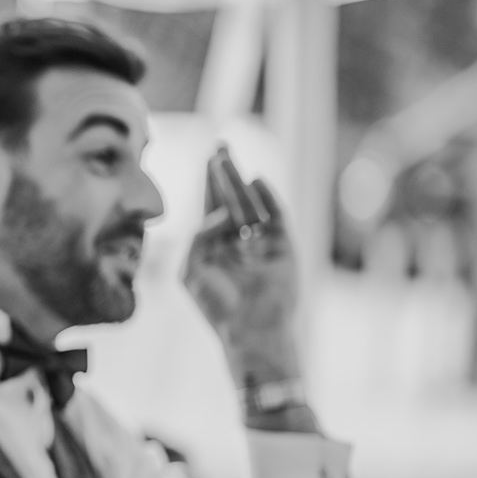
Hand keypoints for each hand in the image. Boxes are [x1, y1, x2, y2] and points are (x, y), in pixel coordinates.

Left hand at [182, 146, 298, 357]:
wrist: (251, 331)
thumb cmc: (218, 306)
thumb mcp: (192, 271)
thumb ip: (198, 239)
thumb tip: (218, 214)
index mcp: (216, 246)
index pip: (213, 206)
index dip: (210, 182)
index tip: (208, 157)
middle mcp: (240, 240)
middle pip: (233, 199)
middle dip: (225, 173)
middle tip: (220, 146)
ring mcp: (262, 243)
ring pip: (251, 204)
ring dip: (240, 181)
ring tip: (228, 159)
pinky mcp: (284, 248)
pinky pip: (276, 217)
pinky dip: (268, 198)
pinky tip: (257, 181)